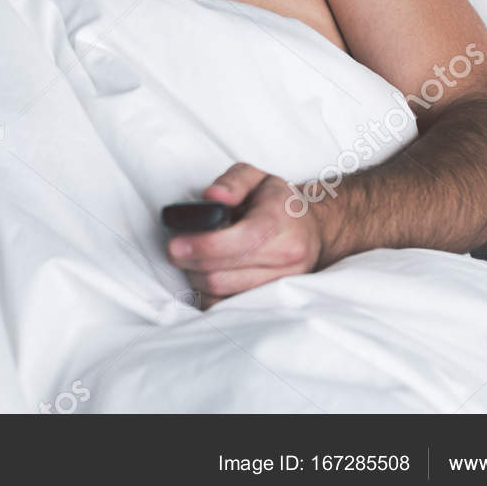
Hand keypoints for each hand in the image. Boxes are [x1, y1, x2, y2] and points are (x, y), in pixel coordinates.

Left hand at [166, 163, 324, 306]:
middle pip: (225, 274)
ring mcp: (283, 283)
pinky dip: (210, 294)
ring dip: (197, 279)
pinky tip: (206, 275)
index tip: (175, 244)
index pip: (241, 241)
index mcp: (280, 222)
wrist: (312, 231)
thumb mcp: (256, 177)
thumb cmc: (277, 203)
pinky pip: (230, 307)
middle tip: (174, 250)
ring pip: (224, 293)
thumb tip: (212, 196)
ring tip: (191, 260)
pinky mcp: (274, 300)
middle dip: (191, 263)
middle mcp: (287, 257)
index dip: (203, 245)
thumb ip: (232, 182)